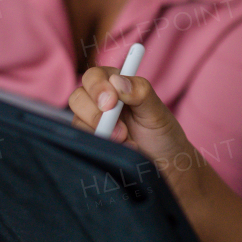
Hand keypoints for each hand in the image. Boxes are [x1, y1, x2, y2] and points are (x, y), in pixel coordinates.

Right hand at [69, 66, 192, 178]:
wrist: (164, 165)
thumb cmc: (162, 135)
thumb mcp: (156, 111)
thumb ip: (140, 92)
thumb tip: (118, 81)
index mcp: (116, 86)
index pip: (94, 76)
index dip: (97, 87)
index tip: (111, 102)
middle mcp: (100, 102)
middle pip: (78, 97)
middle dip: (96, 114)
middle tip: (120, 129)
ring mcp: (92, 123)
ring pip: (77, 120)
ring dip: (102, 132)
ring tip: (126, 139)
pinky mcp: (90, 141)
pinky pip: (81, 140)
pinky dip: (100, 144)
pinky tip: (119, 147)